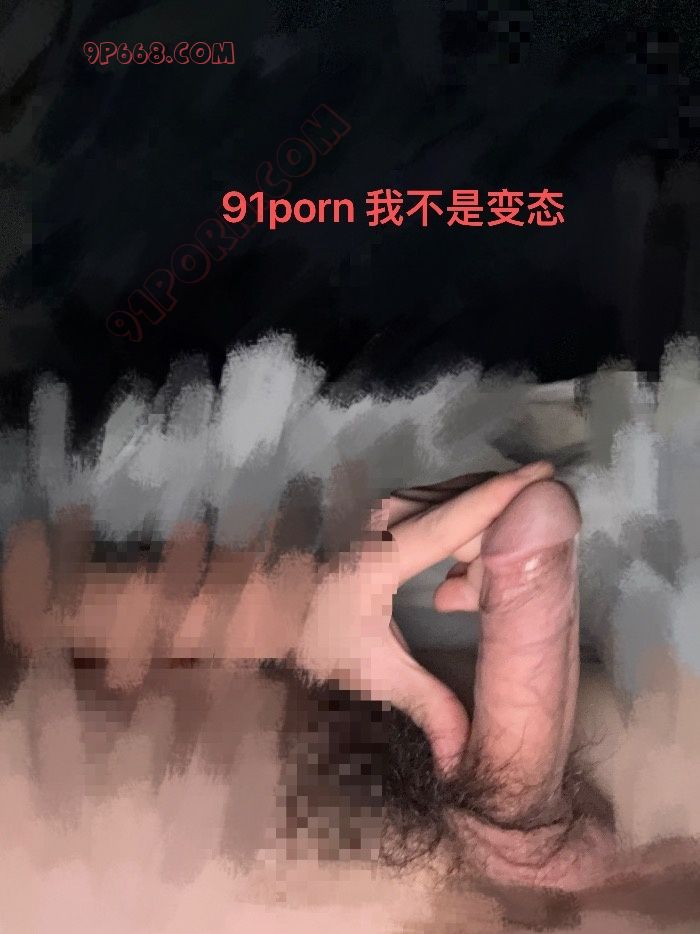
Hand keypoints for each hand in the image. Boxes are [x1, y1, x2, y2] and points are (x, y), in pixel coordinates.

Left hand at [296, 460, 554, 773]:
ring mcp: (386, 505)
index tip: (548, 475)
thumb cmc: (320, 639)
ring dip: (484, 528)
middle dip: (501, 526)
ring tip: (485, 579)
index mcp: (380, 556)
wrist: (280, 606)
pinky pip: (445, 503)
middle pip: (463, 504)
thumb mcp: (373, 675)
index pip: (451, 519)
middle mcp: (384, 518)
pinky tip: (463, 573)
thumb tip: (464, 761)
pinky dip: (468, 525)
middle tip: (515, 575)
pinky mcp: (392, 505)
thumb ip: (427, 707)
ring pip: (455, 499)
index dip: (500, 496)